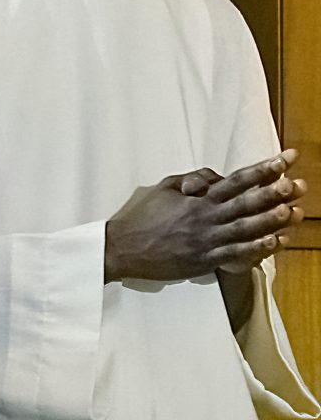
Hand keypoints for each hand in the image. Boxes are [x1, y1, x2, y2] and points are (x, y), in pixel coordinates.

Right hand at [107, 153, 300, 280]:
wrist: (121, 249)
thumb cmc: (142, 217)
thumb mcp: (164, 187)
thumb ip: (194, 178)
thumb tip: (217, 177)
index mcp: (197, 199)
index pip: (237, 180)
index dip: (264, 169)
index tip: (285, 159)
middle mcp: (206, 217)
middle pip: (248, 202)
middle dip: (276, 192)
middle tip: (298, 184)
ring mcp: (207, 240)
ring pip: (247, 228)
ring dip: (273, 219)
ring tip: (295, 211)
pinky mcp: (204, 260)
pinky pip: (236, 254)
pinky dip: (257, 249)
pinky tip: (275, 242)